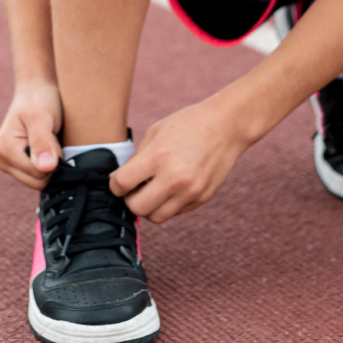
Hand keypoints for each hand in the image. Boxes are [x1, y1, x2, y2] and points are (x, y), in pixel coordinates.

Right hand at [0, 79, 62, 189]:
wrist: (34, 90)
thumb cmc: (39, 99)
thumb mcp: (42, 118)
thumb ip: (43, 143)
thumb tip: (46, 168)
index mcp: (4, 149)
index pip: (39, 175)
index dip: (54, 158)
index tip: (51, 135)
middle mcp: (0, 159)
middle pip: (37, 181)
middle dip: (50, 162)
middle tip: (50, 137)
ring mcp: (5, 163)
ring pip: (37, 180)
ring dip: (48, 162)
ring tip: (46, 139)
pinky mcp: (13, 164)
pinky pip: (35, 175)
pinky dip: (44, 162)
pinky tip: (42, 146)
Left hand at [109, 98, 248, 223]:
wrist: (227, 125)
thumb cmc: (189, 124)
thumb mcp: (156, 132)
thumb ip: (137, 159)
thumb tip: (120, 182)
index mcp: (159, 156)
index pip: (122, 184)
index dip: (115, 184)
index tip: (119, 179)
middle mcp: (174, 178)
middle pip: (136, 208)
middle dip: (130, 199)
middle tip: (134, 188)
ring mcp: (190, 192)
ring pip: (156, 218)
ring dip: (149, 207)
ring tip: (153, 190)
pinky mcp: (201, 199)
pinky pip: (175, 212)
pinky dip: (168, 204)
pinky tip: (172, 186)